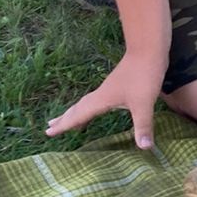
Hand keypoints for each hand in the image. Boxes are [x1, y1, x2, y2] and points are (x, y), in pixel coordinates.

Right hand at [46, 49, 164, 150]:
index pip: (79, 115)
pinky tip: (98, 106)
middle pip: (78, 108)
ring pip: (86, 102)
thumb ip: (143, 126)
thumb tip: (145, 148)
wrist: (148, 49)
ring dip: (76, 111)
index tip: (48, 132)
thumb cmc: (144, 75)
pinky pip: (97, 99)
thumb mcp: (144, 103)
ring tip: (68, 119)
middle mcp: (101, 94)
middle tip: (50, 127)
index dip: (65, 125)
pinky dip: (90, 106)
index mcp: (102, 100)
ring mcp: (109, 88)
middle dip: (64, 119)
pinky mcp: (118, 83)